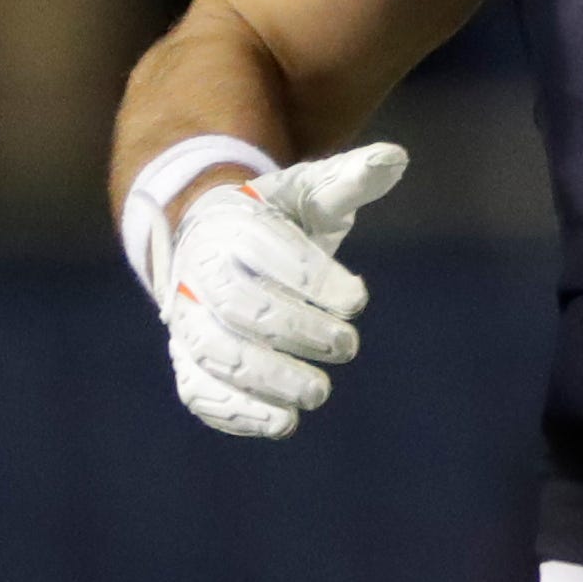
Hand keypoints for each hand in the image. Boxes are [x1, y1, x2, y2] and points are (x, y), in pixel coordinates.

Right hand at [149, 144, 406, 440]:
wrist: (214, 242)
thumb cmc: (278, 217)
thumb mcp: (311, 191)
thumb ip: (349, 180)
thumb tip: (395, 158)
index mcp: (232, 225)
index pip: (266, 251)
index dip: (311, 278)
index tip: (358, 299)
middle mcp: (199, 271)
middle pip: (238, 307)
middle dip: (295, 331)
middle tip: (348, 346)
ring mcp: (188, 318)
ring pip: (214, 353)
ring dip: (265, 379)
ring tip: (317, 394)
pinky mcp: (187, 359)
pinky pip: (197, 389)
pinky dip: (234, 411)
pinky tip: (280, 423)